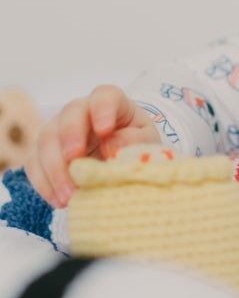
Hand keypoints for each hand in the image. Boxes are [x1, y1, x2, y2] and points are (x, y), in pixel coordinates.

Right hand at [23, 85, 157, 207]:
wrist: (120, 160)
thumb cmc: (135, 144)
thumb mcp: (146, 141)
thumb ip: (134, 140)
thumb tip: (110, 145)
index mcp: (112, 102)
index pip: (104, 96)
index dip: (102, 109)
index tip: (104, 130)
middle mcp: (81, 111)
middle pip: (69, 115)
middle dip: (70, 137)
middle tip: (75, 160)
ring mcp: (58, 129)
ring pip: (46, 140)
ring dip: (55, 169)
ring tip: (70, 196)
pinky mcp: (42, 152)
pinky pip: (34, 164)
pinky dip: (44, 184)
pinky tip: (60, 201)